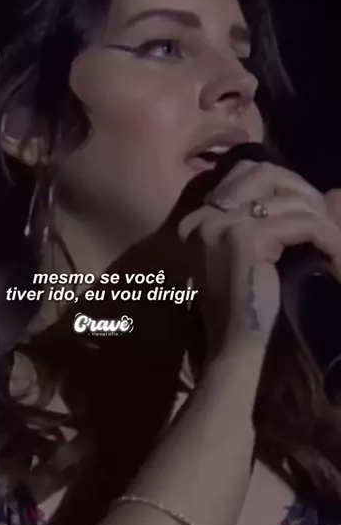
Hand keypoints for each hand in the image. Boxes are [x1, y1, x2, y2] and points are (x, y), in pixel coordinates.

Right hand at [177, 161, 340, 357]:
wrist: (236, 351)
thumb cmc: (248, 310)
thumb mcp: (260, 255)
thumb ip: (281, 220)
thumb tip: (335, 192)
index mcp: (198, 219)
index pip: (247, 173)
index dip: (286, 185)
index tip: (309, 214)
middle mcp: (202, 216)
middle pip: (265, 173)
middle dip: (303, 193)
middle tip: (324, 226)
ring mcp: (219, 225)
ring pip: (288, 197)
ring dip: (320, 219)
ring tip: (332, 244)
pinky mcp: (245, 239)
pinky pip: (302, 223)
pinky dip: (326, 237)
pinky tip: (334, 258)